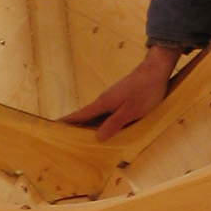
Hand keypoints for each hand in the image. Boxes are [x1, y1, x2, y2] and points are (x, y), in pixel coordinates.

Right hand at [61, 44, 179, 141]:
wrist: (156, 70)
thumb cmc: (145, 91)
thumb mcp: (131, 111)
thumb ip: (114, 123)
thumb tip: (97, 136)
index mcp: (104, 103)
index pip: (81, 114)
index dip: (68, 122)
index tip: (54, 127)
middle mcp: (104, 101)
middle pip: (86, 116)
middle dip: (75, 127)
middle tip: (64, 140)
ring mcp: (112, 99)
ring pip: (96, 116)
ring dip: (88, 126)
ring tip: (81, 140)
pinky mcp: (120, 99)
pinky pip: (106, 114)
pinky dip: (100, 123)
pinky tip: (103, 131)